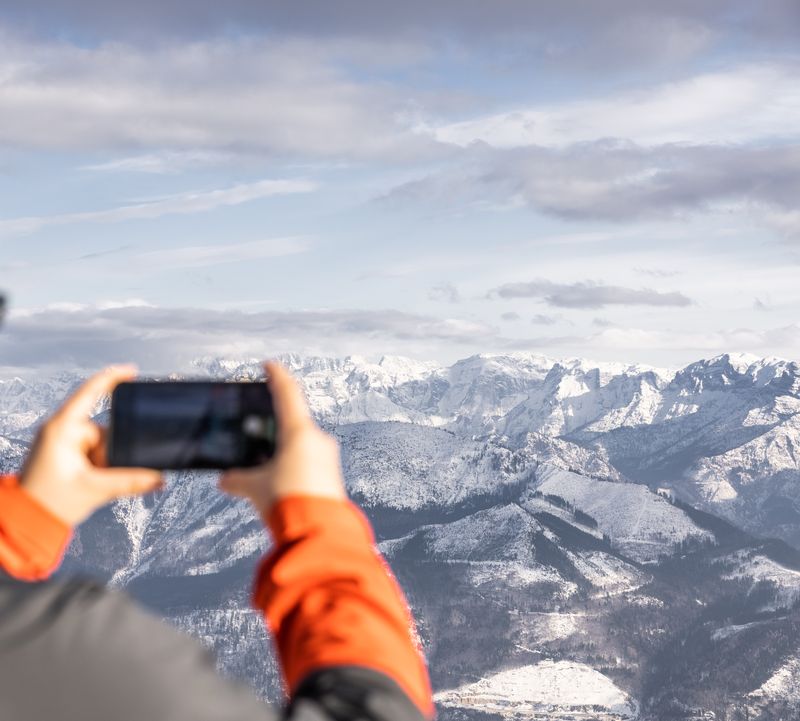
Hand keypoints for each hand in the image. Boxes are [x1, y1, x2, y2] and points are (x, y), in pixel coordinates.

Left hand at [19, 365, 163, 526]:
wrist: (26, 521)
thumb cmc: (47, 502)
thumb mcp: (94, 489)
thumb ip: (131, 482)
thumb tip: (159, 478)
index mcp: (62, 428)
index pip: (90, 393)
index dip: (112, 378)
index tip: (133, 372)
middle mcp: (62, 431)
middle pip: (105, 429)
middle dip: (113, 452)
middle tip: (106, 474)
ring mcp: (63, 443)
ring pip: (102, 445)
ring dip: (106, 463)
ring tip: (95, 483)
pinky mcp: (66, 456)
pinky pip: (94, 454)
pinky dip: (100, 467)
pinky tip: (96, 482)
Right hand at [219, 360, 346, 516]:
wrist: (318, 534)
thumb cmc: (287, 503)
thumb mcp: (255, 488)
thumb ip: (237, 479)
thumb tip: (225, 479)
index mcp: (299, 432)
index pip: (287, 393)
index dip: (276, 377)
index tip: (269, 366)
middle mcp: (317, 439)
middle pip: (292, 421)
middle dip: (272, 424)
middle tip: (255, 425)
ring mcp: (327, 457)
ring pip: (300, 442)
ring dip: (281, 447)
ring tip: (261, 459)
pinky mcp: (331, 475)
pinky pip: (308, 459)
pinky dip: (291, 462)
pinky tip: (277, 476)